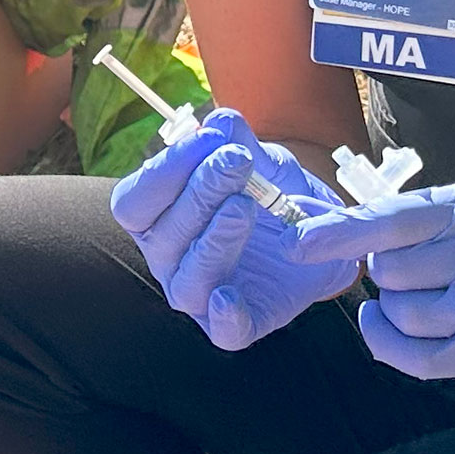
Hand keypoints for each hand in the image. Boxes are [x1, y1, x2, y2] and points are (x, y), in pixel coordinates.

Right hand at [111, 108, 354, 350]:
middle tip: (236, 162)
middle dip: (198, 194)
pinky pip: (222, 331)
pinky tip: (231, 294)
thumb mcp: (262, 161)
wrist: (320, 236)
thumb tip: (222, 122)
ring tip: (243, 207)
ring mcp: (200, 294)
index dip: (164, 171)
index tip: (208, 140)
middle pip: (162, 236)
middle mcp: (168, 258)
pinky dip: (225, 316)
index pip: (134, 201)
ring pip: (188, 281)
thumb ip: (241, 143)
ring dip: (212, 242)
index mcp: (158, 218)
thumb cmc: (271, 194)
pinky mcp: (237, 324)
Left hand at [286, 184, 454, 380]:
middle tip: (413, 267)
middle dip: (385, 271)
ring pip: (401, 313)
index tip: (297, 243)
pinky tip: (384, 326)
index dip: (340, 234)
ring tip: (419, 293)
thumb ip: (390, 217)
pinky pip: (418, 359)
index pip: (392, 222)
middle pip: (390, 272)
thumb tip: (315, 229)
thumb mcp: (448, 209)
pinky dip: (388, 344)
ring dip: (392, 307)